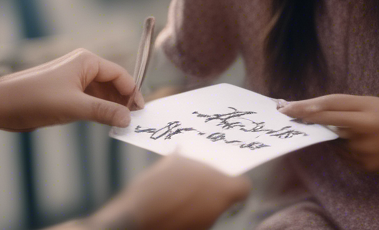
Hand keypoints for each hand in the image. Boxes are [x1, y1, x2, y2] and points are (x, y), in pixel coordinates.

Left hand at [0, 49, 145, 131]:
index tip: (141, 111)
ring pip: (101, 93)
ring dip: (111, 107)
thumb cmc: (37, 98)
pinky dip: (99, 110)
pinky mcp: (65, 93)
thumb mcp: (75, 106)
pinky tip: (104, 123)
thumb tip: (129, 119)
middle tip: (133, 120)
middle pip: (112, 83)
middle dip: (123, 100)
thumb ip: (104, 112)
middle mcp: (82, 67)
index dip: (132, 92)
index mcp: (87, 61)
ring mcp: (73, 80)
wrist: (3, 104)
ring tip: (120, 125)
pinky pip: (90, 100)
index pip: (120, 74)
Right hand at [84, 156, 250, 229]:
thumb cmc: (157, 188)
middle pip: (223, 198)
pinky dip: (186, 213)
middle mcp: (217, 209)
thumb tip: (185, 154)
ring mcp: (204, 224)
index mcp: (221, 188)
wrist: (136, 219)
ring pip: (208, 209)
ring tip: (175, 191)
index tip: (220, 175)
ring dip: (197, 201)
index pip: (242, 187)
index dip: (233, 180)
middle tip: (193, 180)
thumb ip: (186, 159)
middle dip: (211, 190)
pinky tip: (169, 205)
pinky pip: (194, 219)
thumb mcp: (172, 163)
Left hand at [278, 94, 378, 171]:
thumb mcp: (371, 102)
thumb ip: (344, 107)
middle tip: (289, 114)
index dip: (306, 108)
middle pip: (327, 126)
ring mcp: (364, 153)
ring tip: (365, 131)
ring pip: (336, 143)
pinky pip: (346, 156)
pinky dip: (349, 149)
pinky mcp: (366, 167)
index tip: (286, 108)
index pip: (329, 109)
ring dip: (338, 136)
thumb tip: (314, 115)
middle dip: (308, 120)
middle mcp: (363, 134)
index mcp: (365, 114)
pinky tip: (369, 144)